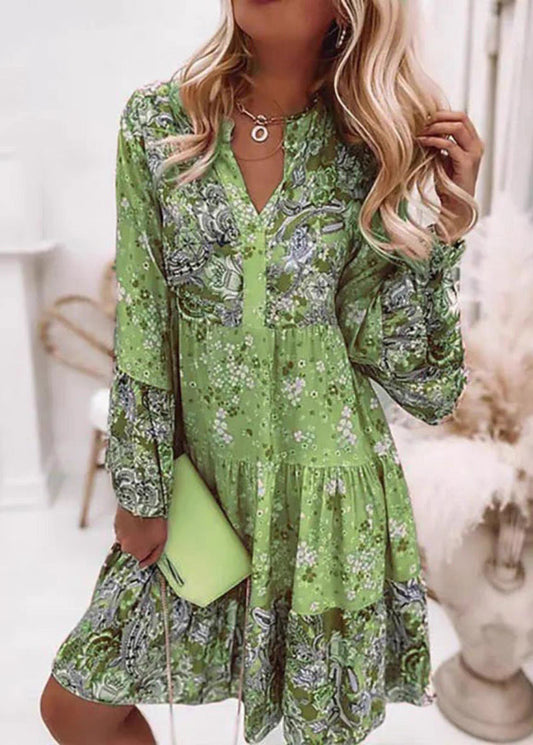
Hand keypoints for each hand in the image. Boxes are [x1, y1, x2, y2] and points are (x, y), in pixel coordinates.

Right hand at [114, 505, 167, 568]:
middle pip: (133, 551)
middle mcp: (125, 548)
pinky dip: (128, 528)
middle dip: (140, 544)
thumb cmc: (153, 521)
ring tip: (142, 525)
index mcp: (137, 554)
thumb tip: (145, 563)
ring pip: (127, 540)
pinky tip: (136, 521)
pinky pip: (122, 531)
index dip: (147, 555)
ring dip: (133, 536)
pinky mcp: (116, 525)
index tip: (150, 548)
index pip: (141, 561)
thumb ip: (154, 556)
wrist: (142, 503)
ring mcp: (119, 536)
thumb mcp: (162, 541)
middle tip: (147, 533)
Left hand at [417, 110, 483, 237]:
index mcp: (472, 142)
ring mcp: (474, 153)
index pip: (460, 117)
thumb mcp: (443, 159)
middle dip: (439, 117)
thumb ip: (440, 144)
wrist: (455, 206)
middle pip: (460, 117)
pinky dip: (434, 141)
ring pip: (457, 127)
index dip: (442, 114)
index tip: (424, 117)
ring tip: (420, 131)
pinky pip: (450, 144)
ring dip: (436, 127)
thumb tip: (424, 129)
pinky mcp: (466, 163)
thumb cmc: (448, 184)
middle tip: (421, 121)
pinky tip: (422, 142)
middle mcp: (476, 145)